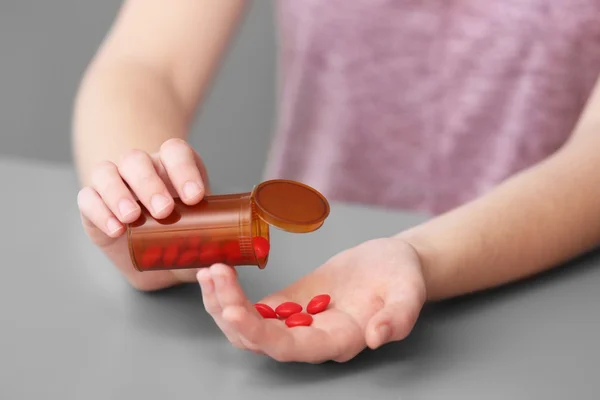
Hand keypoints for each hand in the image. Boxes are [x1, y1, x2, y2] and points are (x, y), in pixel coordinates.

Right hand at [77, 138, 209, 290]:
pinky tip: (116, 229)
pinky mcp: (92, 203)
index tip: (195, 197)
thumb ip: (213, 249)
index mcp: (173, 167)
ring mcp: (113, 182)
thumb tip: (228, 267)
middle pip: (138, 160)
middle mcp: (141, 168)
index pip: (176, 152)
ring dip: (119, 193)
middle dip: (150, 184)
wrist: (149, 255)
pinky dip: (99, 211)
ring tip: (133, 218)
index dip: (184, 169)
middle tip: (164, 211)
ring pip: (107, 172)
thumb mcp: (200, 239)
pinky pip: (87, 198)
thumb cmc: (179, 237)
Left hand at [197, 237, 426, 362]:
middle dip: (230, 311)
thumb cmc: (403, 278)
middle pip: (259, 339)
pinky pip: (252, 307)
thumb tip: (377, 337)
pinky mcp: (287, 303)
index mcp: (338, 340)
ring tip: (208, 270)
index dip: (261, 334)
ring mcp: (295, 321)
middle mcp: (311, 338)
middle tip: (213, 274)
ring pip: (248, 326)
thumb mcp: (409, 292)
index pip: (291, 348)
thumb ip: (399, 318)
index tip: (234, 311)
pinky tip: (216, 271)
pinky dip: (230, 293)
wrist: (393, 263)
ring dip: (222, 303)